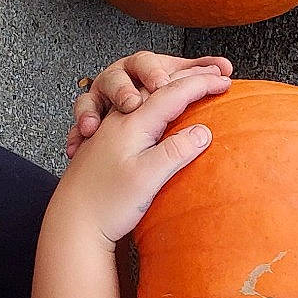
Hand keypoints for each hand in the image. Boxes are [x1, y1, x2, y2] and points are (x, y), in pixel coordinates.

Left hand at [52, 68, 229, 245]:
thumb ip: (176, 151)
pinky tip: (158, 112)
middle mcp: (119, 120)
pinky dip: (155, 102)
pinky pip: (135, 110)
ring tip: (192, 84)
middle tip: (217, 74)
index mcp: (132, 123)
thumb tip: (204, 131)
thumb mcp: (146, 179)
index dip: (202, 85)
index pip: (173, 93)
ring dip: (172, 86)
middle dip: (190, 77)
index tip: (226, 83)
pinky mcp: (108, 144)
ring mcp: (111, 130)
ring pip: (145, 95)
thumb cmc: (106, 204)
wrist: (71, 224)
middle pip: (160, 88)